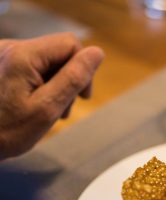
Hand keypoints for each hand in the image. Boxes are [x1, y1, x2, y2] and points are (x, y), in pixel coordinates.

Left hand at [0, 33, 103, 159]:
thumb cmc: (8, 130)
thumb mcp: (48, 108)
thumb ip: (73, 79)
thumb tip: (97, 53)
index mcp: (23, 56)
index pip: (70, 44)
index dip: (83, 68)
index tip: (83, 96)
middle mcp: (12, 48)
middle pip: (59, 53)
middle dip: (69, 80)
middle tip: (64, 109)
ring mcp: (5, 55)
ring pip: (48, 61)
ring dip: (57, 85)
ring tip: (51, 111)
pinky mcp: (3, 65)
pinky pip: (34, 68)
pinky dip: (43, 85)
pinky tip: (38, 105)